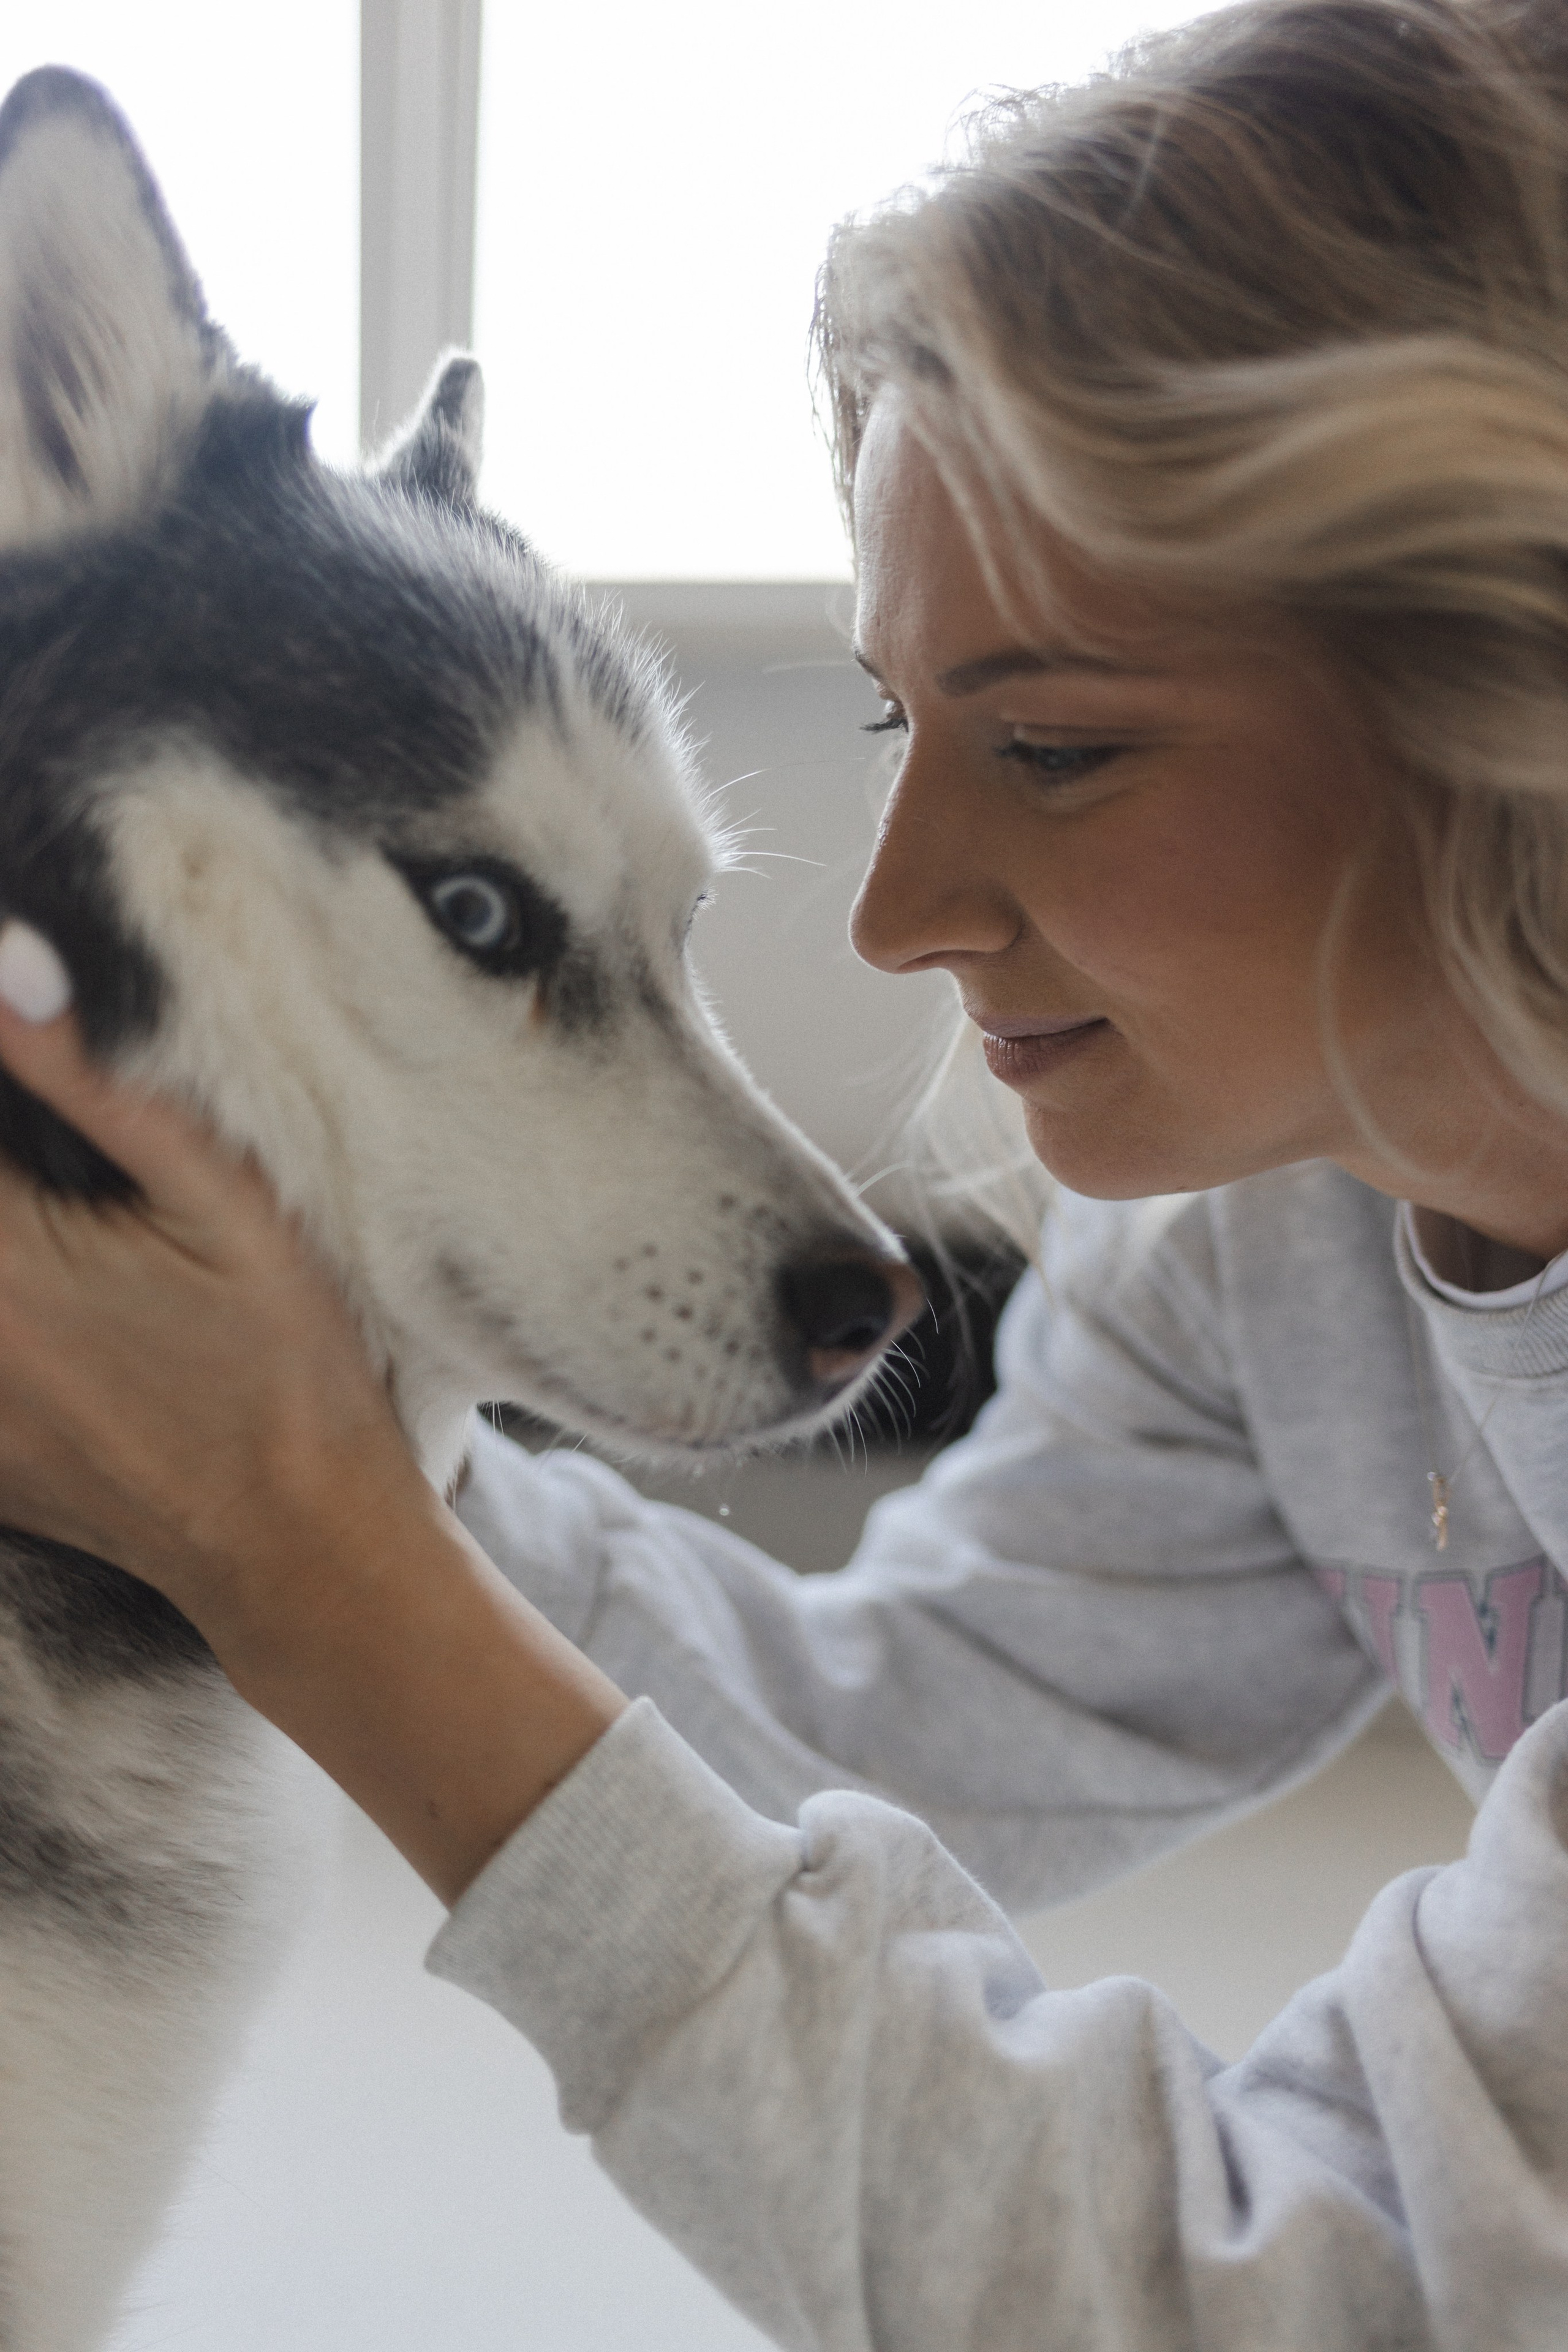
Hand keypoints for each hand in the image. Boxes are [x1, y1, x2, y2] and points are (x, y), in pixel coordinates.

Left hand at [0, 939, 413, 1616]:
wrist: (304, 1547)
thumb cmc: (286, 1367)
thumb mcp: (225, 1200)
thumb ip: (96, 1080)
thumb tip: (9, 961)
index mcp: (3, 1261)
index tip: (31, 1092)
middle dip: (6, 1170)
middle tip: (67, 1190)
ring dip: (9, 1238)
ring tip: (61, 1238)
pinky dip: (10, 1319)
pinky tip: (62, 1314)